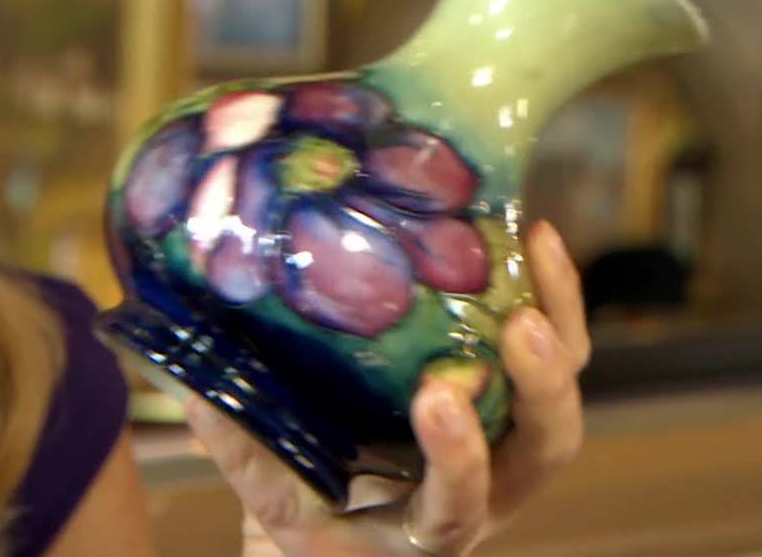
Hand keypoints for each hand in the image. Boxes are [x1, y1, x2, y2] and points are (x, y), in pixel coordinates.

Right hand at [186, 220, 589, 555]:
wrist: (360, 528)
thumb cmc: (322, 523)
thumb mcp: (280, 501)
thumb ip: (245, 454)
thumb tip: (195, 387)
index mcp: (433, 529)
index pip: (460, 505)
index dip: (458, 459)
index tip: (435, 399)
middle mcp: (492, 488)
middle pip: (547, 445)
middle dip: (541, 384)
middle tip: (519, 325)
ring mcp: (510, 436)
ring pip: (566, 387)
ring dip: (558, 320)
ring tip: (535, 248)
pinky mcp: (513, 390)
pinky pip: (554, 344)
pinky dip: (552, 293)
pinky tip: (532, 235)